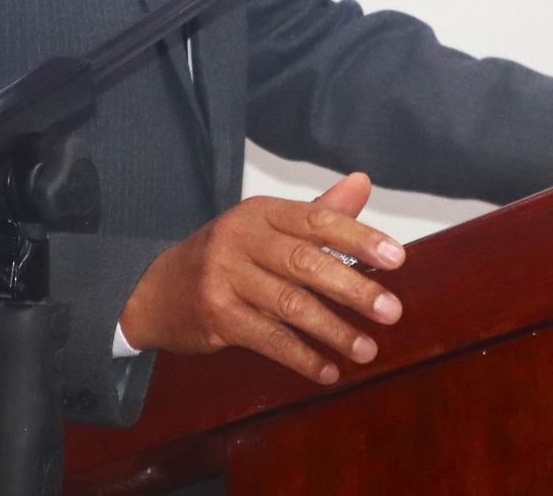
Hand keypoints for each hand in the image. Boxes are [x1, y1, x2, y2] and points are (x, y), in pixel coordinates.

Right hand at [117, 171, 405, 383]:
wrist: (155, 289)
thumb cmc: (225, 256)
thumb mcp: (264, 226)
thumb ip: (318, 210)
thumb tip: (363, 182)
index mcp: (259, 212)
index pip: (316, 220)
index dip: (359, 238)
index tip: (397, 258)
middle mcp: (240, 239)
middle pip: (305, 262)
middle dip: (354, 288)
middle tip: (392, 310)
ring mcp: (224, 278)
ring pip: (289, 304)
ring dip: (334, 330)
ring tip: (368, 349)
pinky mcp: (215, 316)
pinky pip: (267, 339)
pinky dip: (301, 357)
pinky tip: (328, 370)